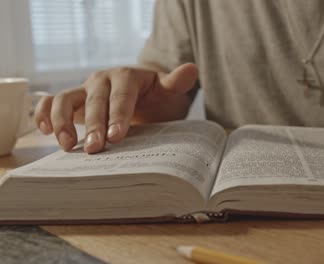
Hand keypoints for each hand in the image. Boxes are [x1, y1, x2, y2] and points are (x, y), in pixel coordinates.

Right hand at [34, 63, 197, 153]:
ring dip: (62, 121)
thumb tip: (192, 69)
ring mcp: (85, 90)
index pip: (121, 96)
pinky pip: (51, 102)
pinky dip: (44, 113)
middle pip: (94, 100)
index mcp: (127, 76)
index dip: (118, 115)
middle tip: (95, 149)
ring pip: (65, 98)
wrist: (144, 96)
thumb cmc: (157, 97)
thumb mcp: (169, 91)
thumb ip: (177, 83)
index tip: (117, 136)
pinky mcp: (74, 101)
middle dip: (93, 125)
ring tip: (68, 146)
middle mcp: (102, 80)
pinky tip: (46, 132)